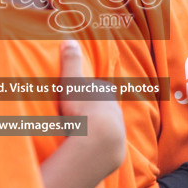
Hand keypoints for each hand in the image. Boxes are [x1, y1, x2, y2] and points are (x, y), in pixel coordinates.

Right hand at [56, 42, 127, 177]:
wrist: (99, 139)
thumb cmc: (83, 107)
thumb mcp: (72, 81)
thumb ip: (71, 61)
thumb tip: (69, 40)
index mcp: (105, 91)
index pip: (99, 87)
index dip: (89, 90)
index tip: (80, 95)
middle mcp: (116, 108)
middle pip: (105, 106)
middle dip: (94, 109)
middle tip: (79, 115)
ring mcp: (118, 128)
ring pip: (107, 125)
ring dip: (96, 127)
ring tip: (81, 133)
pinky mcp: (116, 146)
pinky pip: (104, 142)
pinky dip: (97, 143)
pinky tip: (88, 147)